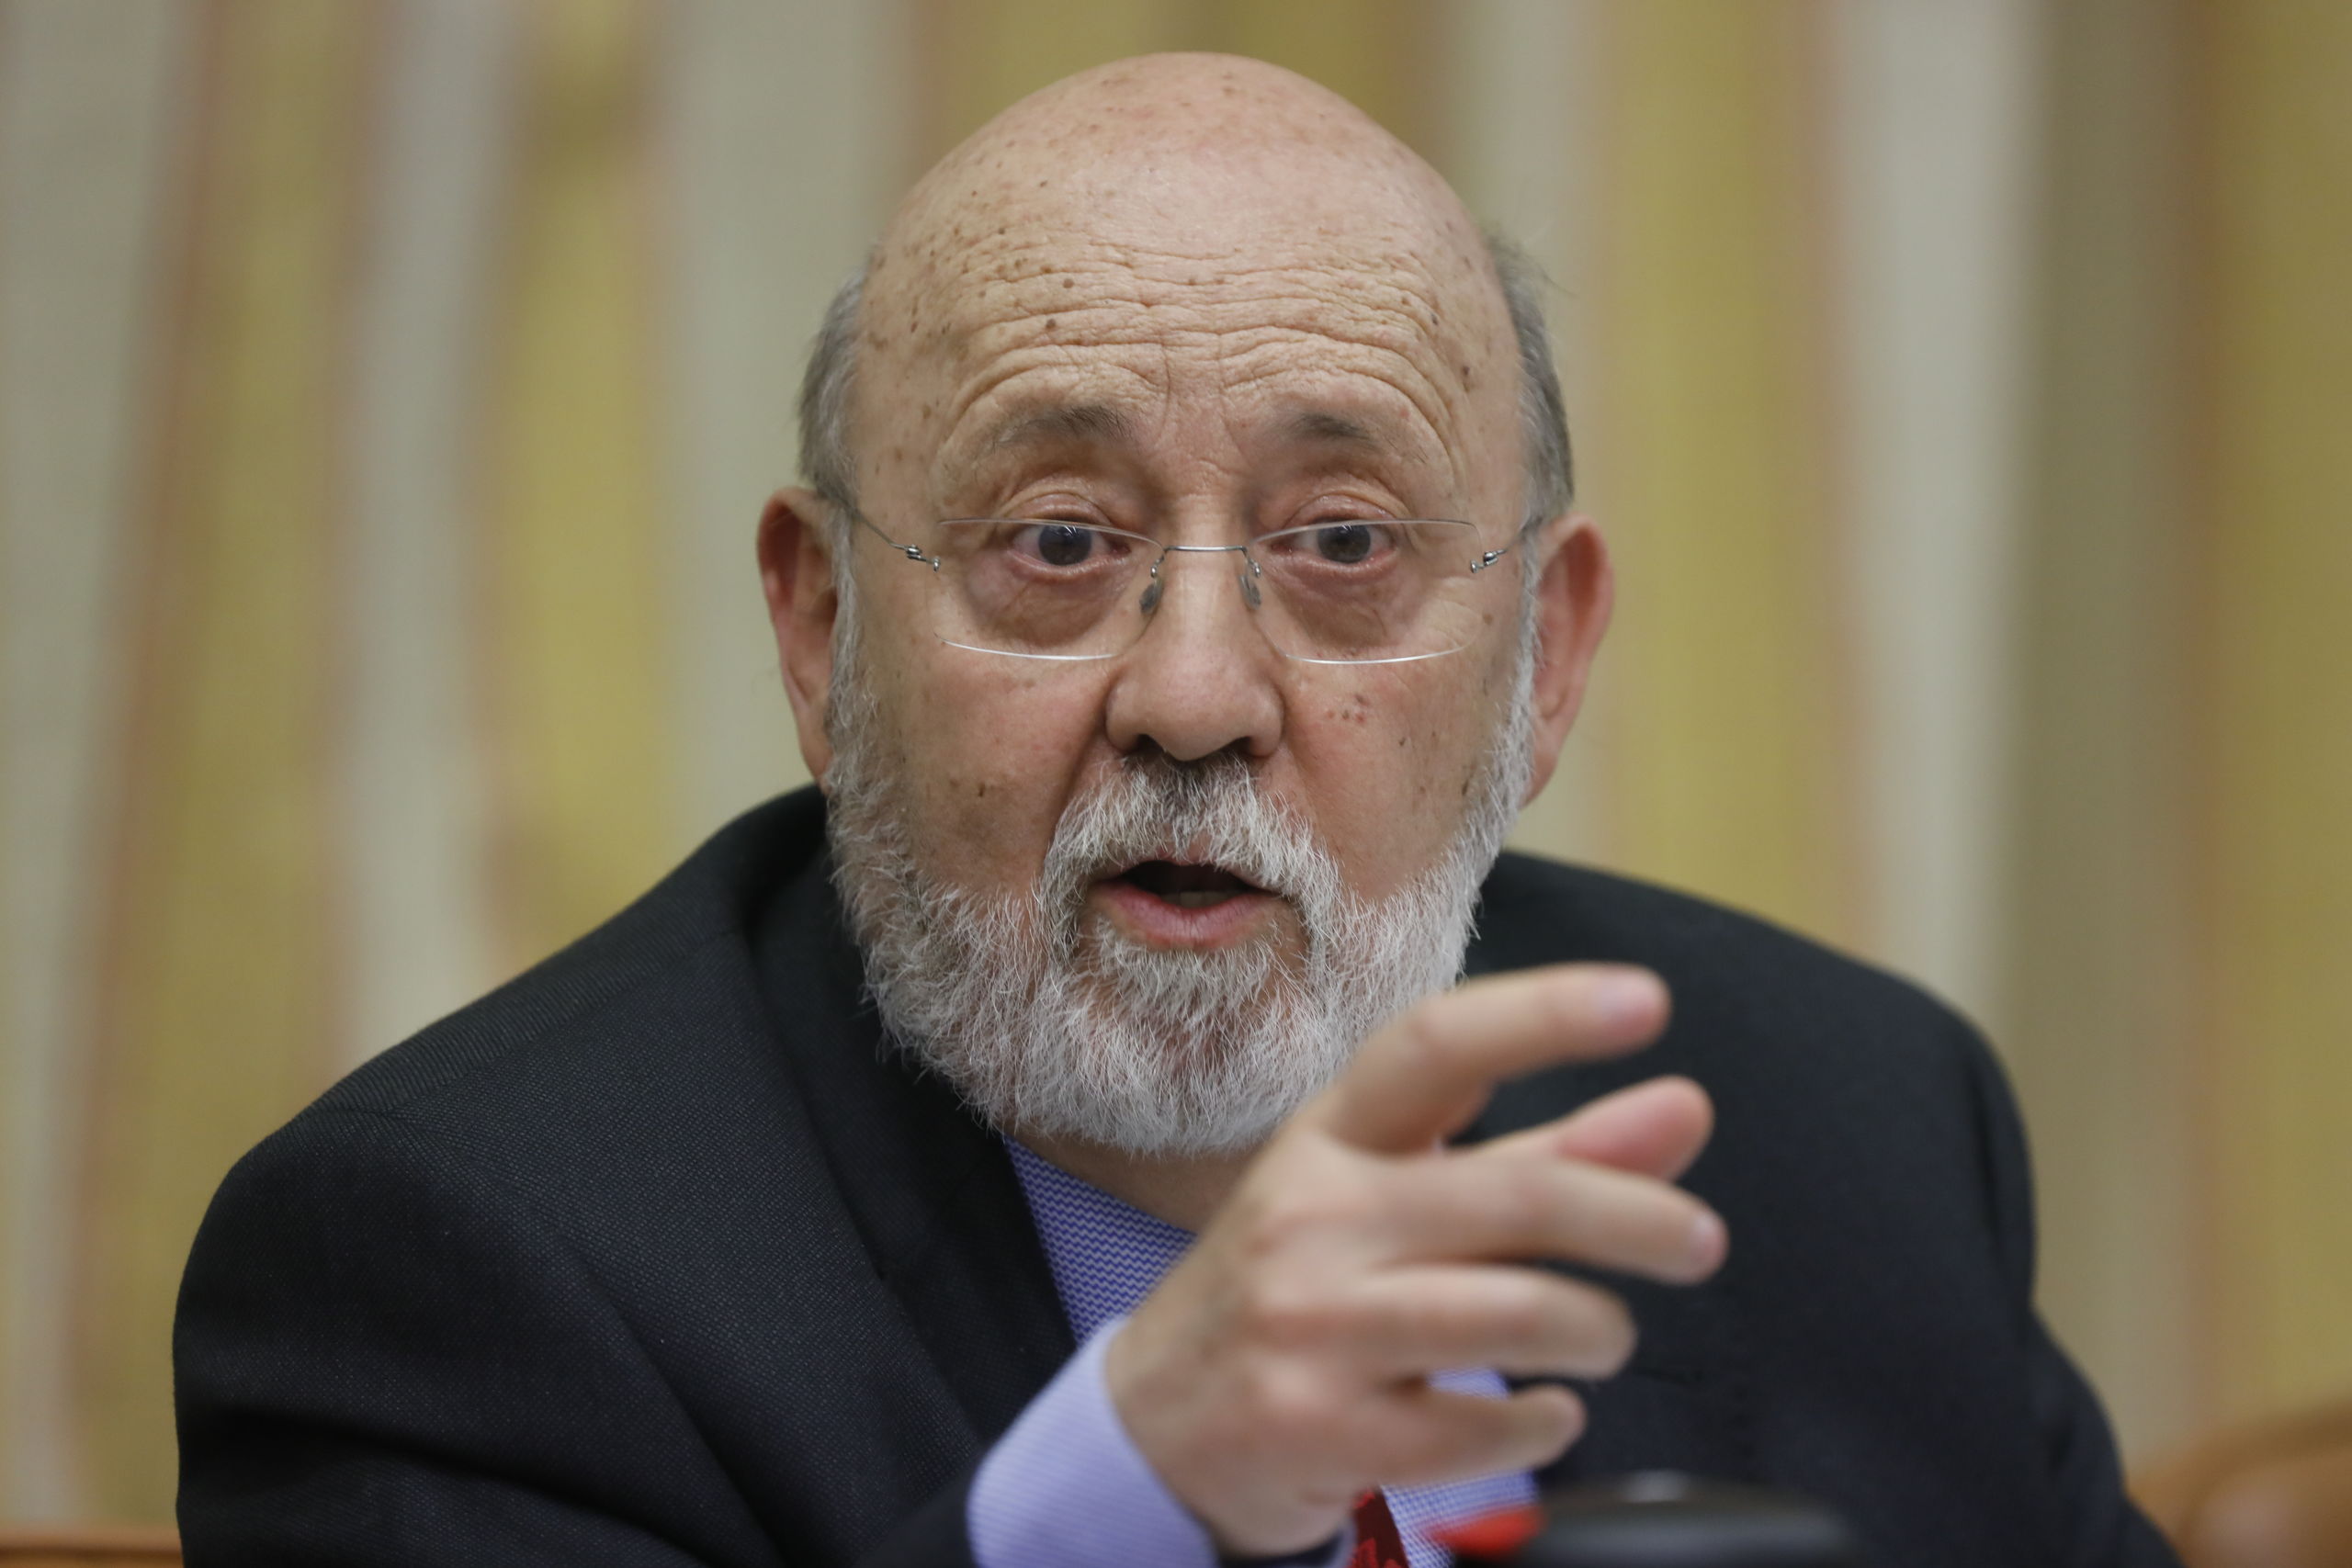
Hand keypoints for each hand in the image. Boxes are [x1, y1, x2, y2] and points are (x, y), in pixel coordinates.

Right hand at [1103, 964, 1723, 1556]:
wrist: (1160, 1421)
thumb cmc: (1305, 1284)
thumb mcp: (1399, 1197)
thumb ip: (1545, 1155)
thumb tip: (1682, 1108)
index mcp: (1330, 1134)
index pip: (1435, 1045)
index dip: (1543, 1014)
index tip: (1644, 1001)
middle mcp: (1309, 1215)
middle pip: (1516, 1192)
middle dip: (1638, 1217)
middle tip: (1699, 1242)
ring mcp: (1307, 1326)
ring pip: (1513, 1315)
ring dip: (1597, 1330)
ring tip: (1606, 1335)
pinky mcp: (1317, 1429)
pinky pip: (1479, 1429)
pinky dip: (1543, 1424)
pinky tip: (1545, 1411)